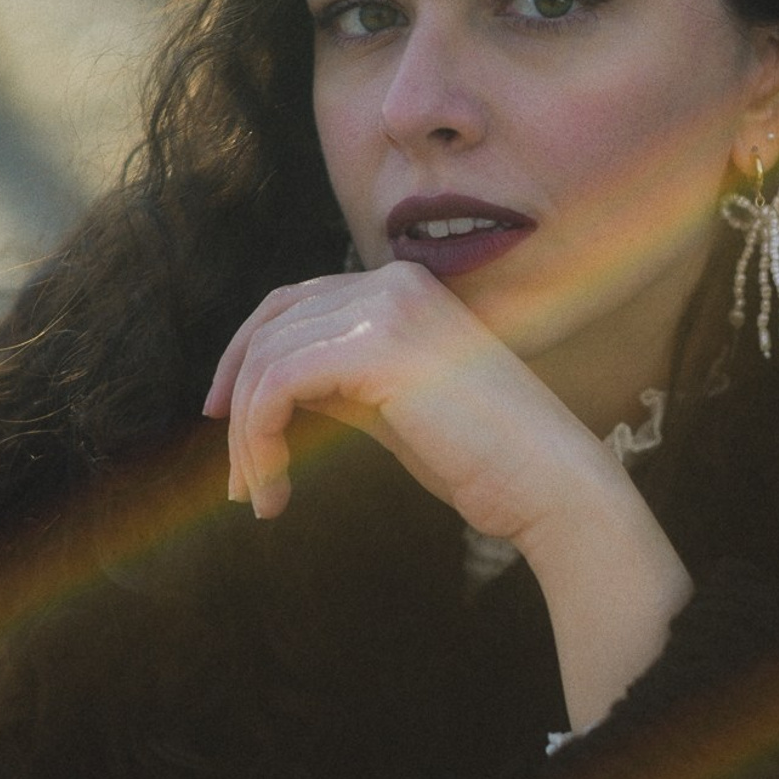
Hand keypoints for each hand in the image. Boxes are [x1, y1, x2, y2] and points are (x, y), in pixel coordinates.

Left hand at [204, 262, 621, 538]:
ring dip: (248, 439)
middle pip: (271, 326)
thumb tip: (267, 388)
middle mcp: (393, 281)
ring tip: (259, 497)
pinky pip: (278, 385)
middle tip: (236, 479)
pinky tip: (275, 490)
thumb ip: (338, 383)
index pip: (295, 303)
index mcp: (403, 286)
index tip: (227, 420)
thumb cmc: (483, 460)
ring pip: (267, 361)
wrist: (551, 485)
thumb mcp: (394, 408)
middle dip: (238, 402)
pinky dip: (259, 440)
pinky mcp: (378, 347)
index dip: (245, 358)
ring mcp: (387, 307)